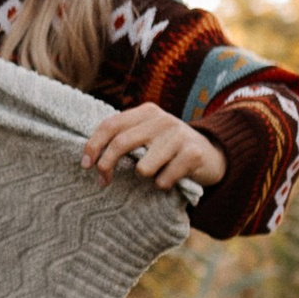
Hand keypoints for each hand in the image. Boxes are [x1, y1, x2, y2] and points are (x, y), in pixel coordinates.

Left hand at [81, 104, 223, 191]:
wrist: (212, 154)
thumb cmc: (169, 149)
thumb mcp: (147, 136)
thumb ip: (123, 138)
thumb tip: (88, 159)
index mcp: (146, 112)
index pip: (111, 125)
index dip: (93, 145)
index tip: (85, 165)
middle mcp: (162, 119)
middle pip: (121, 143)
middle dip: (107, 165)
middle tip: (103, 181)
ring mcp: (179, 135)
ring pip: (143, 168)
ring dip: (145, 177)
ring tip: (156, 173)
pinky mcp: (193, 153)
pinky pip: (163, 180)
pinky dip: (163, 185)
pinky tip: (172, 178)